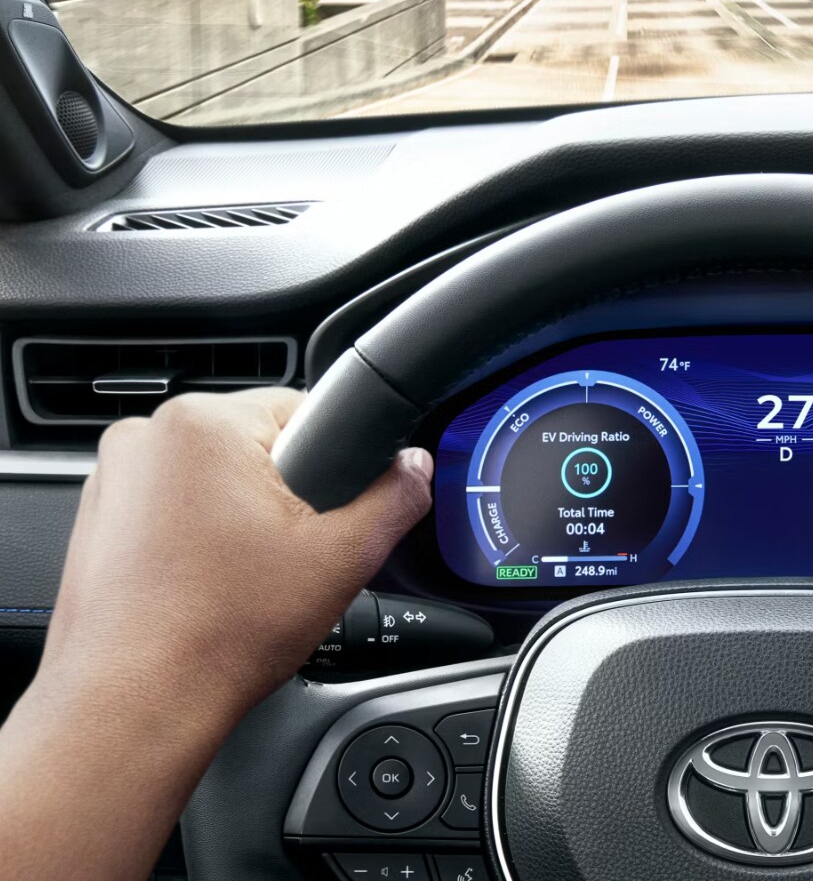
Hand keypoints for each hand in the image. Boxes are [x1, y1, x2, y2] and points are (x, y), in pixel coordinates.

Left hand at [39, 388, 432, 717]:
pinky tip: (205, 585)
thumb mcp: (341, 559)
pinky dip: (195, 537)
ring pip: (214, 479)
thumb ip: (394, 498)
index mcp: (203, 424)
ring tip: (241, 578)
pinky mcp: (96, 520)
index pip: (302, 409)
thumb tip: (415, 468)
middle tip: (286, 558)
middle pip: (255, 445)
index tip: (323, 517)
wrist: (136, 704)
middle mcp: (145, 437)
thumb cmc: (217, 634)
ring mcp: (112, 479)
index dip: (334, 465)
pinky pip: (171, 507)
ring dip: (237, 516)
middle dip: (283, 495)